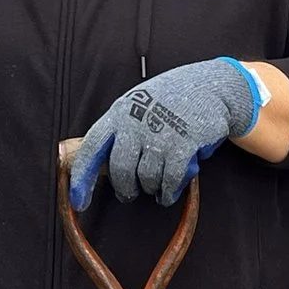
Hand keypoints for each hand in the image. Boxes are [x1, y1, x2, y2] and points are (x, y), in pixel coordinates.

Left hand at [70, 58, 264, 207]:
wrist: (209, 86)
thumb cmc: (170, 99)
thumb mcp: (138, 104)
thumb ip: (120, 131)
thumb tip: (100, 167)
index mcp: (119, 113)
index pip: (91, 149)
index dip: (82, 178)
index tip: (79, 201)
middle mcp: (136, 122)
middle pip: (121, 170)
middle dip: (125, 190)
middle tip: (129, 195)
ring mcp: (160, 133)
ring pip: (147, 178)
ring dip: (152, 188)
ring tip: (158, 186)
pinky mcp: (184, 143)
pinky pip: (170, 180)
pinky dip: (169, 192)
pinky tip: (169, 193)